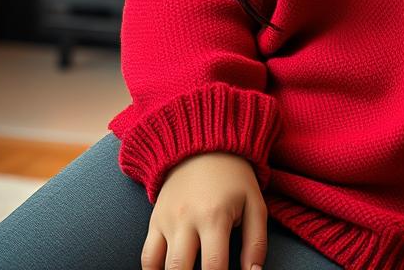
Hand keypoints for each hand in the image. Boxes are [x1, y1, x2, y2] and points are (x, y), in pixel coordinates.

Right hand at [141, 151, 268, 269]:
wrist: (203, 146)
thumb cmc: (234, 178)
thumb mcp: (255, 204)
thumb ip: (256, 242)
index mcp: (215, 217)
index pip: (213, 268)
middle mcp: (186, 221)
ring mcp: (167, 221)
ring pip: (161, 268)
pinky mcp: (154, 221)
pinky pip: (147, 257)